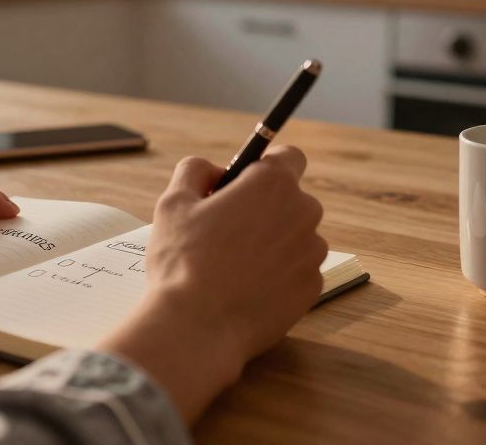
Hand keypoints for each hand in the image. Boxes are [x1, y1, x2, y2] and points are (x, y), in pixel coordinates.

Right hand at [97, 146, 325, 423]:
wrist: (197, 329)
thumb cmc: (182, 261)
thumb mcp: (173, 202)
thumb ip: (196, 170)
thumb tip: (215, 171)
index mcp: (272, 184)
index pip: (289, 156)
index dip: (266, 165)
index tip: (246, 181)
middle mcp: (303, 213)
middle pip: (291, 199)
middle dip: (265, 208)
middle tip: (226, 229)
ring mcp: (312, 253)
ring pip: (295, 236)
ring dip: (272, 243)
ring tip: (232, 265)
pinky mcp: (312, 288)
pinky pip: (297, 270)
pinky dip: (277, 275)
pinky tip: (245, 288)